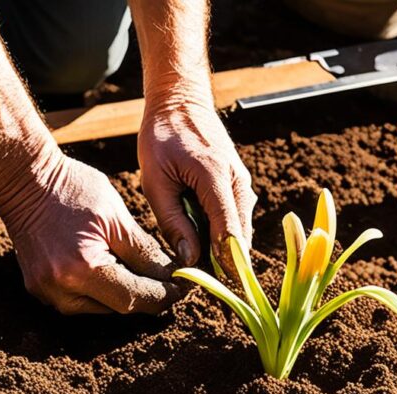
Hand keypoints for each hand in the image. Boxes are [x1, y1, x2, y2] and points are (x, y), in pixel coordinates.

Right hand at [0, 155, 181, 314]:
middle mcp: (61, 290)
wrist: (24, 181)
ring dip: (124, 292)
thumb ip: (146, 253)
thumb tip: (173, 276)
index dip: (164, 295)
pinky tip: (111, 267)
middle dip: (148, 294)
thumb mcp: (117, 218)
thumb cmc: (72, 190)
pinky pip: (81, 300)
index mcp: (82, 269)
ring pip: (102, 307)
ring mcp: (47, 293)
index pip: (135, 297)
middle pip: (120, 307)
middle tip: (171, 279)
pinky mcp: (40, 290)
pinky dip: (101, 288)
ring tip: (141, 269)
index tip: (184, 286)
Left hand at [138, 96, 257, 272]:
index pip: (228, 232)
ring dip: (226, 250)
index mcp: (214, 177)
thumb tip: (190, 258)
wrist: (180, 102)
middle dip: (227, 263)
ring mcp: (242, 182)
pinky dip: (225, 234)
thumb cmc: (161, 138)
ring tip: (205, 271)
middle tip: (208, 287)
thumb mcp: (155, 181)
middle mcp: (237, 181)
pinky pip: (237, 217)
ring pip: (241, 229)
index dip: (225, 264)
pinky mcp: (240, 184)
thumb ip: (172, 221)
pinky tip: (207, 246)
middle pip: (241, 236)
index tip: (217, 288)